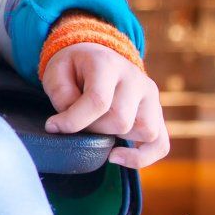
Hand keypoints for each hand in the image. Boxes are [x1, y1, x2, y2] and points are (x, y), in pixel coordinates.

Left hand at [41, 43, 169, 167]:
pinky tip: (116, 156)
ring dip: (116, 137)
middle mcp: (136, 79)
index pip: (98, 100)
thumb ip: (61, 95)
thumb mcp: (56, 72)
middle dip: (93, 128)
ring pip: (144, 131)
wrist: (97, 57)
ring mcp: (151, 97)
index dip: (74, 120)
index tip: (53, 127)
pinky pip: (160, 144)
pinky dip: (141, 158)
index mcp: (108, 64)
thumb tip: (72, 123)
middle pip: (120, 120)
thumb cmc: (74, 67)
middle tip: (77, 121)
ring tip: (98, 125)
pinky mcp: (158, 114)